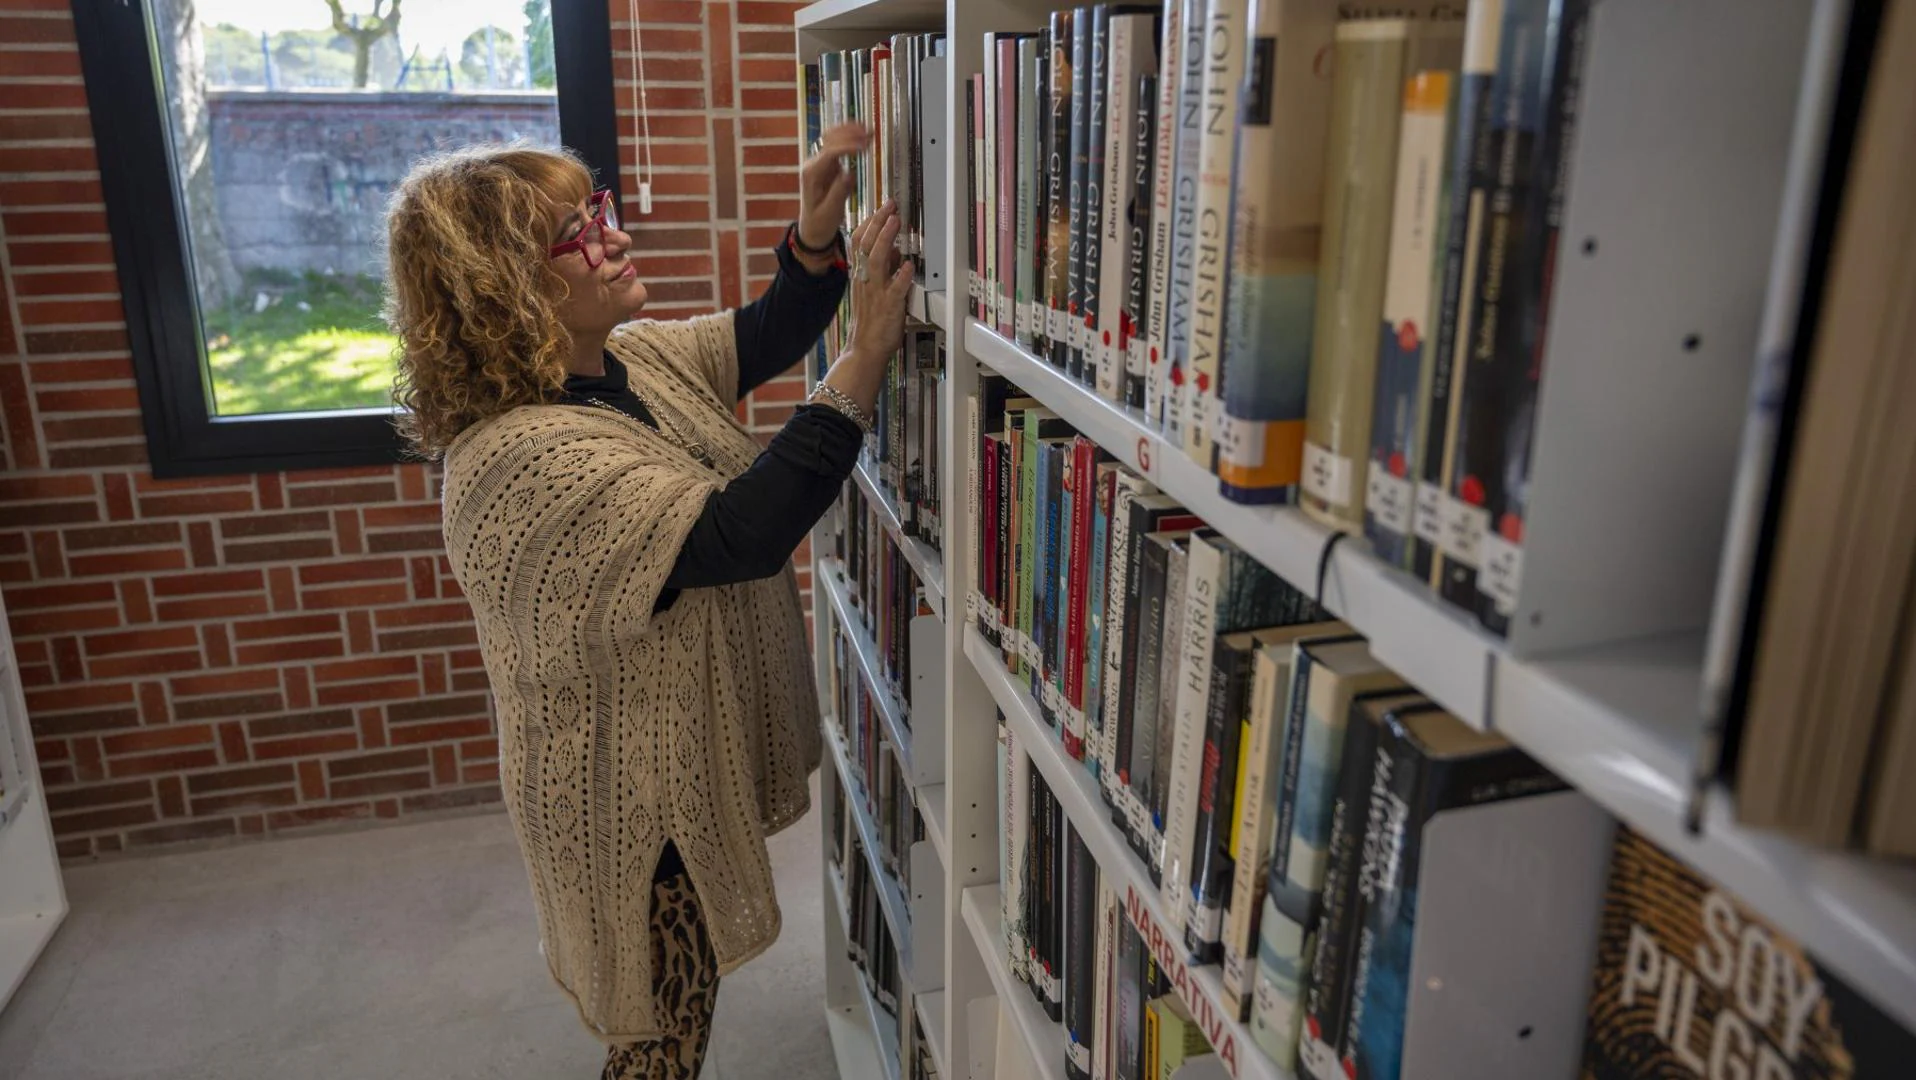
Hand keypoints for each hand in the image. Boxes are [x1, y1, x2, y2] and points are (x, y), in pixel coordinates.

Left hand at [797, 122, 870, 250]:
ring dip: (850, 131)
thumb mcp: (830, 212)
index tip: (864, 147)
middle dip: (849, 133)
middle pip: (829, 139)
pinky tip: (864, 136)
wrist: (813, 228)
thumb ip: (838, 192)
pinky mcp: (828, 164)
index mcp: (811, 174)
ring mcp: (820, 162)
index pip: (829, 153)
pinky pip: (838, 145)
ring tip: (869, 130)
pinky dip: (850, 137)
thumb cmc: (820, 222)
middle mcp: (813, 164)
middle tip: (870, 134)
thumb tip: (850, 173)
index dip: (847, 147)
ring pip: (833, 138)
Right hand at [824, 203, 912, 413]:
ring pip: (876, 260)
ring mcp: (876, 293)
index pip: (859, 242)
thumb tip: (894, 249)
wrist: (865, 349)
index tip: (882, 207)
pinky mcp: (888, 307)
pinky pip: (894, 289)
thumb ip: (884, 269)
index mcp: (860, 275)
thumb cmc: (872, 321)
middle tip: (891, 206)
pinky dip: (901, 276)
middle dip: (879, 223)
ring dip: (886, 240)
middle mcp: (865, 280)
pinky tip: (908, 264)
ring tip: (896, 223)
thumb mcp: (874, 289)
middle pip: (866, 244)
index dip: (870, 222)